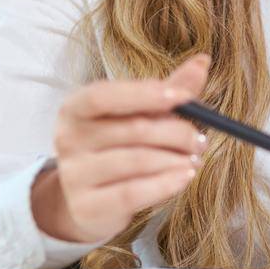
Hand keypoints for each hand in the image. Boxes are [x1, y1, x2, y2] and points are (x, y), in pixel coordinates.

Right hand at [30, 54, 210, 244]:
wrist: (92, 200)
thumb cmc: (118, 147)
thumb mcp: (138, 115)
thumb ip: (168, 91)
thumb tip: (202, 62)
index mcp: (75, 108)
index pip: (104, 95)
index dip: (143, 94)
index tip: (182, 97)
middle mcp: (67, 138)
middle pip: (131, 129)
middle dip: (176, 133)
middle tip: (200, 139)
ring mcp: (73, 174)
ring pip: (137, 161)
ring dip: (176, 159)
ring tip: (194, 159)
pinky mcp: (85, 206)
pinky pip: (133, 192)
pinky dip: (166, 184)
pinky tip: (185, 177)